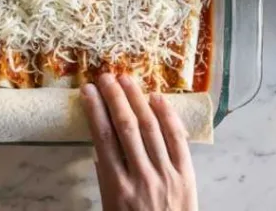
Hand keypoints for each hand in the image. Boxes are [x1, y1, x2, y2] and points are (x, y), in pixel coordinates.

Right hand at [80, 74, 198, 210]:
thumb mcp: (110, 208)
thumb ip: (107, 178)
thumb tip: (101, 146)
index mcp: (118, 189)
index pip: (103, 139)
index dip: (95, 111)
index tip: (88, 90)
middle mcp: (142, 178)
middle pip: (126, 128)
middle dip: (115, 98)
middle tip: (106, 77)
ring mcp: (167, 176)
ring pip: (151, 129)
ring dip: (138, 100)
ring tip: (127, 80)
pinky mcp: (187, 176)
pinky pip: (178, 141)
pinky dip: (167, 117)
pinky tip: (157, 99)